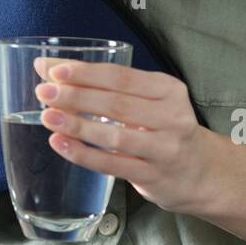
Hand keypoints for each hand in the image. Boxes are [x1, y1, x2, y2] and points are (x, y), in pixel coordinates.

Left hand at [31, 57, 214, 215]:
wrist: (200, 173)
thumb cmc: (164, 128)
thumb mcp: (149, 100)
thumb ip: (106, 85)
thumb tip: (49, 68)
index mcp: (169, 90)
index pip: (121, 76)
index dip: (86, 73)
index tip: (55, 69)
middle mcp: (171, 117)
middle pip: (116, 103)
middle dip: (76, 96)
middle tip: (45, 92)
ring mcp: (164, 149)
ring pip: (114, 136)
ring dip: (77, 125)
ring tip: (47, 117)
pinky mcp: (153, 176)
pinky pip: (112, 164)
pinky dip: (83, 154)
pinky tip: (60, 144)